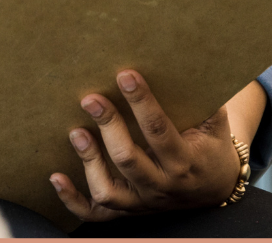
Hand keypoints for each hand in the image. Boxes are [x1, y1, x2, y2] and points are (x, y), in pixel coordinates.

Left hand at [50, 70, 241, 220]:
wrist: (215, 188)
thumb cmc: (210, 146)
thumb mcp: (215, 123)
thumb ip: (203, 98)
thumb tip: (185, 58)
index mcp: (184, 162)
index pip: (159, 131)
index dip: (142, 102)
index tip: (125, 75)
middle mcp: (162, 186)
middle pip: (130, 160)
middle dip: (109, 127)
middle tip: (91, 98)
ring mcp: (142, 203)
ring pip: (110, 191)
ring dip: (89, 162)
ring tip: (77, 132)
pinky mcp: (127, 211)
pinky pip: (96, 214)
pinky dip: (73, 199)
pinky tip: (56, 177)